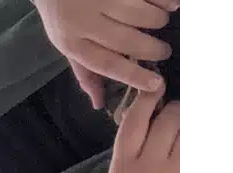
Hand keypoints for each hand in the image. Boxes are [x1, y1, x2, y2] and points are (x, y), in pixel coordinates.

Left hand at [31, 0, 176, 108]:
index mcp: (71, 42)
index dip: (134, 76)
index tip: (156, 84)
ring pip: (143, 15)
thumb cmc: (65, 15)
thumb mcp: (67, 43)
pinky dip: (164, 1)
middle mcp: (83, 20)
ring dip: (158, 21)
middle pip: (128, 41)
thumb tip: (99, 102)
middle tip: (162, 51)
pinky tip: (168, 5)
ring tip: (160, 23)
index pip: (106, 64)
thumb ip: (85, 71)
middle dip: (153, 49)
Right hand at [107, 89, 184, 172]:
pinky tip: (186, 154)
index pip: (133, 122)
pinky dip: (190, 145)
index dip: (145, 100)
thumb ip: (126, 153)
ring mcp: (171, 172)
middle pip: (165, 120)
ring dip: (184, 128)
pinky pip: (193, 148)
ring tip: (178, 138)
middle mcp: (145, 167)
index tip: (155, 88)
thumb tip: (139, 119)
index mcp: (122, 167)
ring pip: (184, 132)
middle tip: (172, 113)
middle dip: (171, 111)